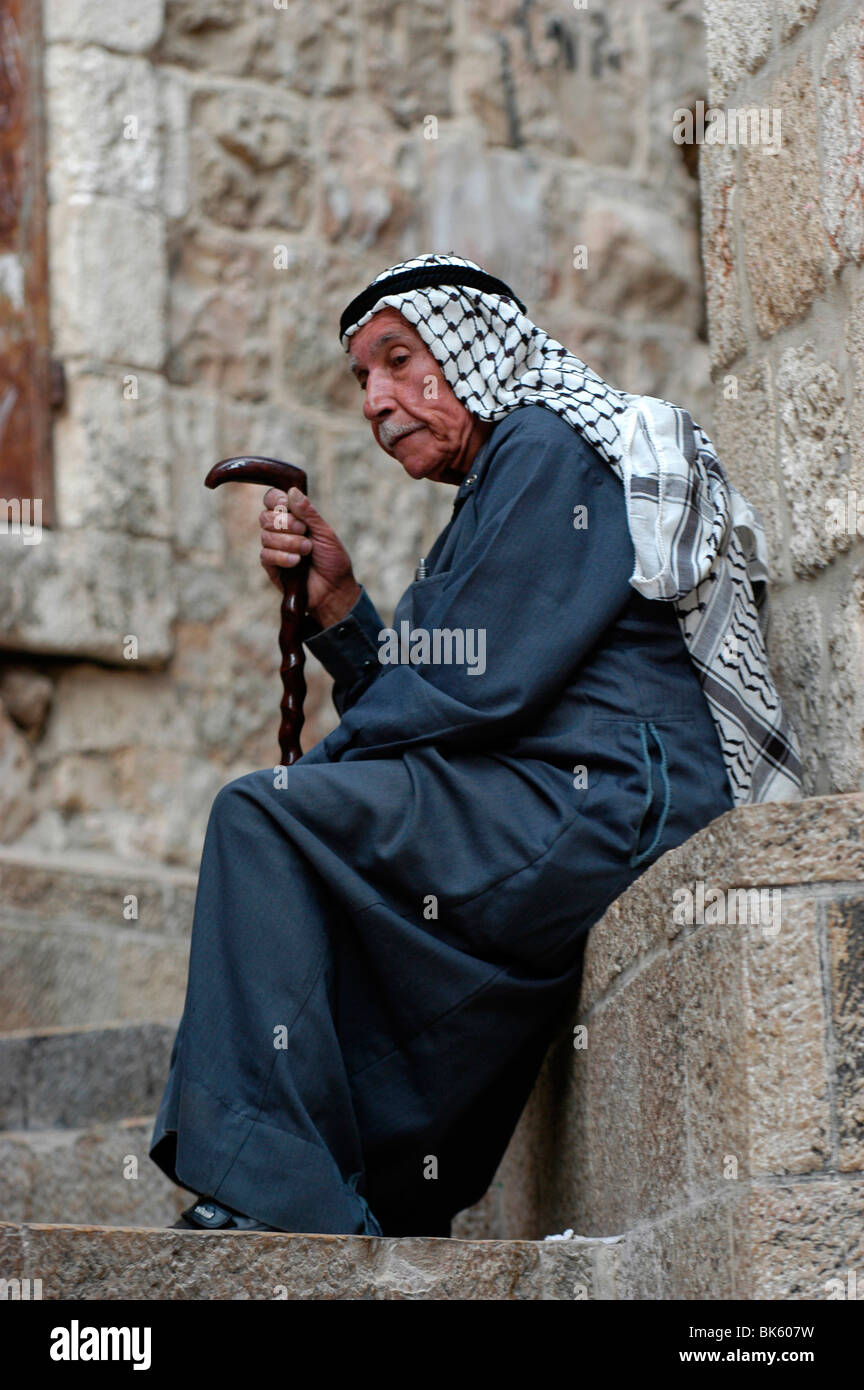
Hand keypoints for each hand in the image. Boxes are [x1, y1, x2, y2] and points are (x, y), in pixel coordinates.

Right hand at [259, 487, 360, 628]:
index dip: (275, 499)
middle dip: (285, 523)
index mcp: (294, 518)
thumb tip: (292, 491)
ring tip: (306, 550)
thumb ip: (309, 513)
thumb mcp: (325, 533)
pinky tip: (296, 562)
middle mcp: (281, 531)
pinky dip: (282, 556)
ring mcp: (274, 548)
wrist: (334, 590)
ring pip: (265, 536)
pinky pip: (265, 554)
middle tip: (303, 531)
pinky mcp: (271, 566)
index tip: (285, 504)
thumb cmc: (333, 561)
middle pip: (265, 516)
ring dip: (288, 542)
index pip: (272, 500)